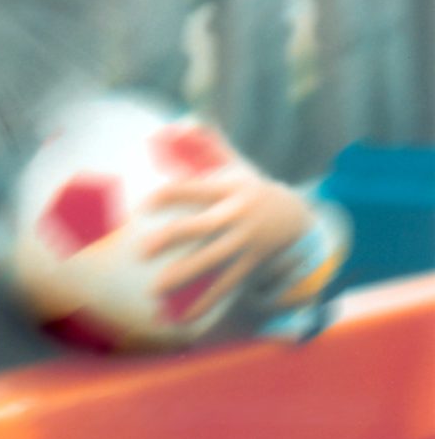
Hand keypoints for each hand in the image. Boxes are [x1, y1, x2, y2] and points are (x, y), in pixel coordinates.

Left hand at [140, 163, 313, 321]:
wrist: (297, 216)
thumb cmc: (251, 188)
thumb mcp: (235, 164)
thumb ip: (209, 146)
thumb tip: (187, 121)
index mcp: (228, 190)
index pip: (193, 190)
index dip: (169, 195)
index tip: (143, 205)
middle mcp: (236, 218)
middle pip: (201, 229)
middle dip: (172, 240)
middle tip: (141, 251)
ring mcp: (244, 245)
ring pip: (212, 263)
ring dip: (184, 277)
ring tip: (155, 291)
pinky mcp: (249, 266)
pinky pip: (225, 287)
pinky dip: (205, 302)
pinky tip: (182, 317)